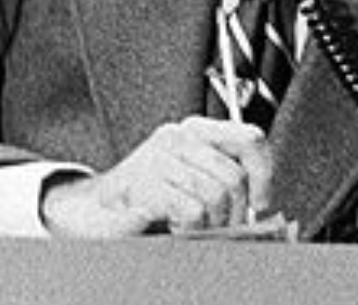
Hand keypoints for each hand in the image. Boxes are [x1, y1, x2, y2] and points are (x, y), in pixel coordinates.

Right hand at [40, 116, 270, 237]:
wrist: (92, 214)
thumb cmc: (150, 199)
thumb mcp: (196, 182)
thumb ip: (228, 181)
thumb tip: (264, 204)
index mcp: (197, 130)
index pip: (250, 138)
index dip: (264, 174)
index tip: (260, 201)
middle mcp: (179, 136)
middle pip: (234, 176)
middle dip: (232, 212)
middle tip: (217, 225)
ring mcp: (158, 157)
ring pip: (214, 196)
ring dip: (207, 223)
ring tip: (187, 222)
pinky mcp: (143, 182)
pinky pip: (191, 210)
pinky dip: (187, 227)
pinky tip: (170, 223)